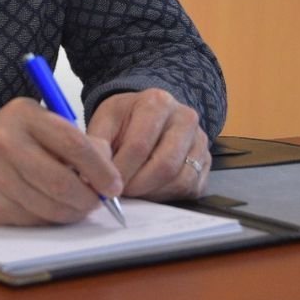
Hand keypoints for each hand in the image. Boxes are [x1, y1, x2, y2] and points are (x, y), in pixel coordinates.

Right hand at [0, 97, 122, 225]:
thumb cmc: (9, 137)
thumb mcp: (39, 123)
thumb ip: (73, 140)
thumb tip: (108, 171)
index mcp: (26, 115)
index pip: (73, 144)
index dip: (100, 169)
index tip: (114, 184)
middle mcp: (7, 142)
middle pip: (61, 181)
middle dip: (88, 198)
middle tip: (98, 201)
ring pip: (49, 205)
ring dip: (72, 212)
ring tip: (78, 206)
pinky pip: (33, 218)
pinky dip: (51, 218)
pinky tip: (53, 208)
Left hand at [86, 89, 209, 200]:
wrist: (149, 114)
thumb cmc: (126, 119)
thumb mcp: (105, 121)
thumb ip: (97, 144)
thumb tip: (93, 173)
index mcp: (157, 102)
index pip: (139, 145)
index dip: (120, 171)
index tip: (104, 184)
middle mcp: (185, 118)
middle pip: (164, 165)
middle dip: (137, 186)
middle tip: (118, 194)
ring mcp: (200, 140)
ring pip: (180, 180)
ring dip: (152, 194)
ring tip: (132, 192)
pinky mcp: (206, 162)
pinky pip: (190, 188)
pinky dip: (167, 196)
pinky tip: (149, 191)